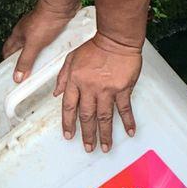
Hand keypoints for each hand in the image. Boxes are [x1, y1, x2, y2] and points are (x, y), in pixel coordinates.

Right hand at [3, 0, 79, 83]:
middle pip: (20, 50)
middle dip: (22, 61)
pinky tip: (53, 56)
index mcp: (17, 35)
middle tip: (27, 74)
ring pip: (33, 46)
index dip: (8, 63)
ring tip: (41, 67)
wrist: (61, 6)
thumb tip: (16, 76)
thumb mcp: (34, 45)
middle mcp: (25, 32)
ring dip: (36, 55)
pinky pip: (45, 42)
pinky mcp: (48, 28)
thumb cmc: (46, 21)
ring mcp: (37, 30)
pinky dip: (47, 50)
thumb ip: (25, 60)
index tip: (11, 75)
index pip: (7, 51)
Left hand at [54, 34, 140, 152]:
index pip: (69, 107)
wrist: (116, 39)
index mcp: (75, 81)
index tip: (69, 135)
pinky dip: (127, 121)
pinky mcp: (122, 88)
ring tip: (106, 147)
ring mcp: (107, 90)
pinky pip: (124, 109)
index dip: (68, 123)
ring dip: (105, 134)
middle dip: (87, 135)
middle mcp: (90, 88)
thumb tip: (56, 93)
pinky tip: (129, 131)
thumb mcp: (71, 58)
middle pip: (87, 116)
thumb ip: (62, 77)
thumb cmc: (95, 47)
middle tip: (88, 147)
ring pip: (104, 117)